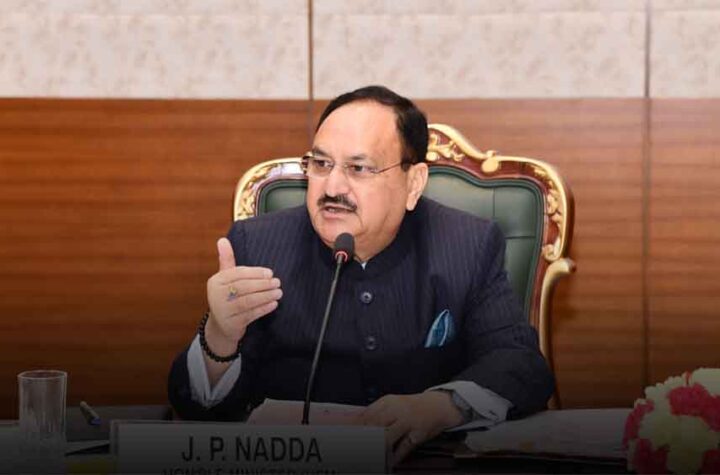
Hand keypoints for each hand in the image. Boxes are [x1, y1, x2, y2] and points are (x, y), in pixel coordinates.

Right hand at [205, 237, 281, 355]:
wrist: (221, 327)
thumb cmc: (227, 297)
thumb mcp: (225, 278)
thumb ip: (227, 259)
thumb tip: (222, 239)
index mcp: (216, 281)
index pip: (238, 274)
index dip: (255, 273)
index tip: (270, 273)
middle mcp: (216, 296)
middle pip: (243, 287)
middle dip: (263, 284)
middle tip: (277, 282)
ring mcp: (223, 311)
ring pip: (247, 301)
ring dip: (265, 296)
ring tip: (279, 292)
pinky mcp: (231, 324)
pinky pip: (250, 314)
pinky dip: (263, 309)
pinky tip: (274, 304)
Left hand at [357, 391, 464, 465]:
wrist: (439, 405)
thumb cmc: (412, 407)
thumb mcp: (393, 404)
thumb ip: (375, 413)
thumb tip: (354, 423)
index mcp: (388, 402)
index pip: (366, 415)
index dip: (355, 428)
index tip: (346, 438)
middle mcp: (397, 410)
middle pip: (375, 425)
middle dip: (363, 439)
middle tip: (355, 450)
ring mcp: (408, 421)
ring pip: (388, 436)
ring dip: (378, 448)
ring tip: (370, 457)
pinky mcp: (418, 433)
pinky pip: (404, 447)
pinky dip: (395, 456)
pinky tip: (390, 461)